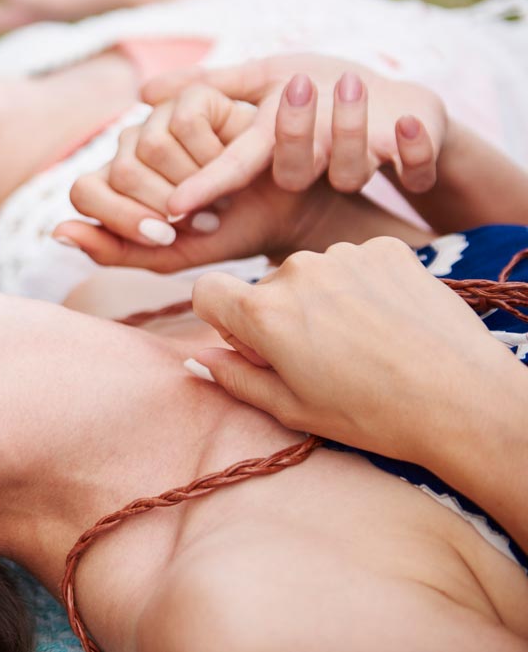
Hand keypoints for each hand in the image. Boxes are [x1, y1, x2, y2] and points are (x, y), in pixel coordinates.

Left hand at [57, 83, 339, 270]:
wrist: (282, 215)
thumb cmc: (223, 234)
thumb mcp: (166, 256)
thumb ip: (111, 249)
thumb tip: (58, 232)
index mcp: (113, 182)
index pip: (85, 190)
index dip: (121, 217)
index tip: (165, 237)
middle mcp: (129, 146)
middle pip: (118, 170)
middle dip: (165, 206)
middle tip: (203, 219)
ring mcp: (159, 117)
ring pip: (147, 145)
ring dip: (191, 182)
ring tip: (218, 195)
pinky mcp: (196, 95)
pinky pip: (184, 123)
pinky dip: (212, 156)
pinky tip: (232, 165)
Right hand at [140, 54, 448, 215]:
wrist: (396, 105)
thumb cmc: (322, 92)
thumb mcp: (264, 78)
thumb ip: (208, 85)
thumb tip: (141, 93)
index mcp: (275, 151)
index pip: (235, 167)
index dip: (209, 183)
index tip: (181, 197)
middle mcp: (315, 166)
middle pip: (292, 169)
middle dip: (294, 132)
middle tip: (295, 86)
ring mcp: (362, 166)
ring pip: (351, 169)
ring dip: (350, 127)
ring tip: (348, 84)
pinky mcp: (413, 162)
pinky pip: (418, 166)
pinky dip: (417, 148)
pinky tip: (410, 123)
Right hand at [189, 237, 522, 462]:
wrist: (465, 400)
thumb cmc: (374, 415)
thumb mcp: (292, 409)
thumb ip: (235, 378)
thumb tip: (196, 359)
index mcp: (264, 313)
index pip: (206, 291)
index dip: (221, 321)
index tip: (254, 346)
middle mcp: (296, 271)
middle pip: (264, 287)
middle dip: (279, 317)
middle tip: (322, 359)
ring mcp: (344, 254)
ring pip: (311, 274)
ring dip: (324, 300)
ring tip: (364, 343)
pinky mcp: (386, 247)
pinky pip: (354, 262)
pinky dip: (362, 286)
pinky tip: (388, 321)